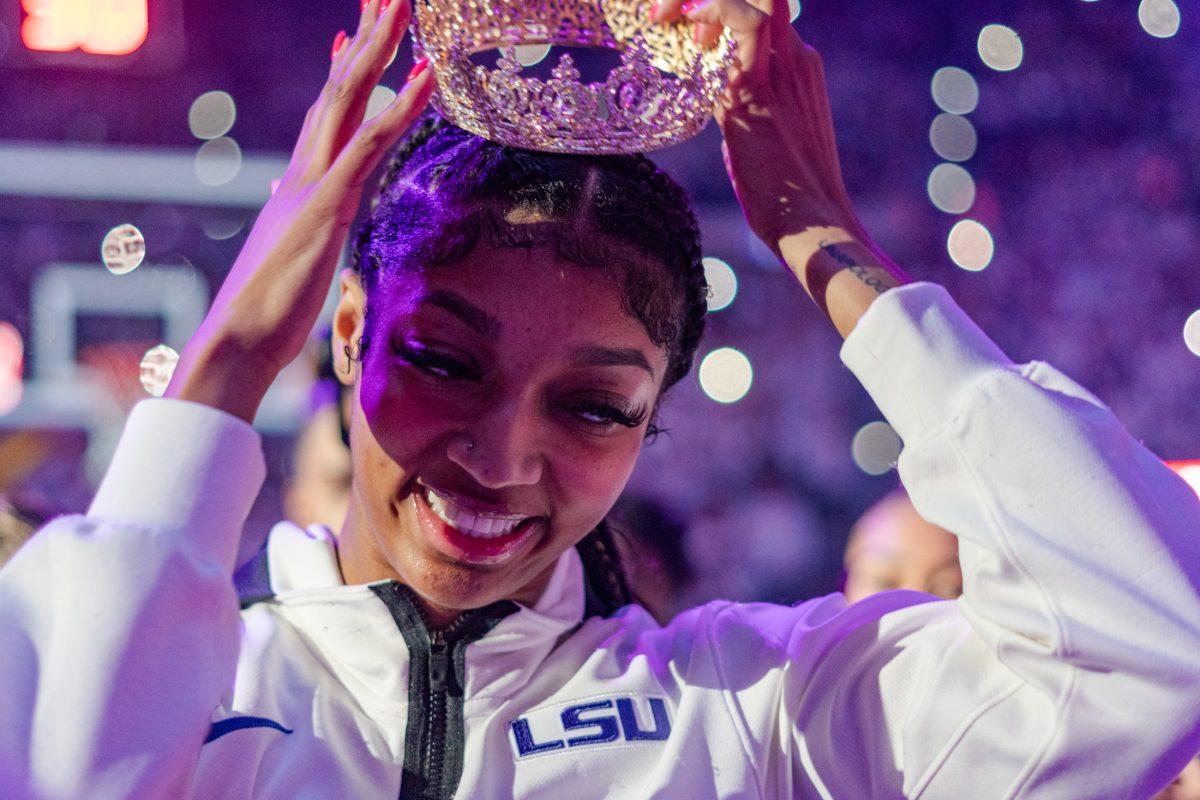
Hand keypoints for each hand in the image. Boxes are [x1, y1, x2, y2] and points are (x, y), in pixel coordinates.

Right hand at [164, 0, 434, 422]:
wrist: (237, 339)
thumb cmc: (266, 313)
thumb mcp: (294, 258)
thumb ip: (299, 225)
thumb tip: (295, 207)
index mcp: (298, 184)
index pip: (326, 116)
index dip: (344, 72)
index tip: (353, 34)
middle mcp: (303, 170)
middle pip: (338, 89)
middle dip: (365, 38)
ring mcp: (313, 181)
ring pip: (350, 98)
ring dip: (381, 47)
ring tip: (402, 3)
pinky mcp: (327, 203)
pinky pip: (371, 142)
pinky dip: (401, 105)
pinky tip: (427, 73)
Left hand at [655, 0, 909, 334]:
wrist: (813, 223)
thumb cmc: (789, 196)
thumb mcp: (765, 138)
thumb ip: (745, 109)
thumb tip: (716, 106)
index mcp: (802, 68)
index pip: (768, 10)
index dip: (727, 7)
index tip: (694, 30)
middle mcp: (797, 58)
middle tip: (675, 16)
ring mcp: (782, 69)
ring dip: (703, 1)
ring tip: (667, 19)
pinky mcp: (758, 88)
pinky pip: (742, 20)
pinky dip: (711, 10)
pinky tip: (683, 24)